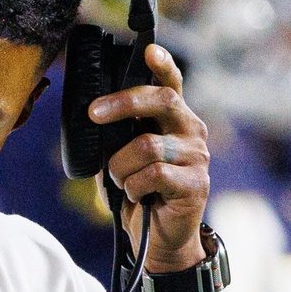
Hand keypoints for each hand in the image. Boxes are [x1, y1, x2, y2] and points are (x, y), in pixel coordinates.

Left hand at [87, 44, 210, 275]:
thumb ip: (114, 136)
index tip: (149, 50)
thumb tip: (93, 116)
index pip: (172, 84)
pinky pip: (153, 174)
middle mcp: (191, 131)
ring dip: (122, 166)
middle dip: (124, 103)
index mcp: (173, 120)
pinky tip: (137, 196)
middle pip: (163, 100)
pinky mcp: (196, 184)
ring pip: (148, 145)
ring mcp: (197, 157)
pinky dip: (134, 186)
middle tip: (94, 113)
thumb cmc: (138, 193)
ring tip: (123, 182)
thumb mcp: (120, 158)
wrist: (159, 240)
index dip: (162, 65)